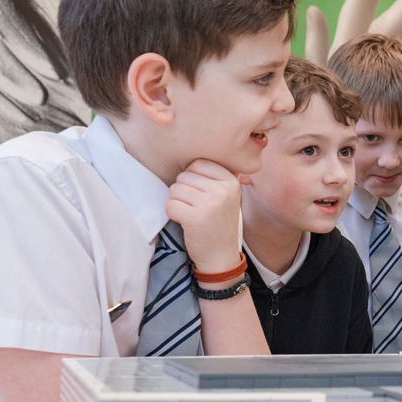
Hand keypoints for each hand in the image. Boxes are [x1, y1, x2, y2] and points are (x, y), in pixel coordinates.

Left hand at [166, 159, 242, 274]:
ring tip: (191, 215)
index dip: (192, 179)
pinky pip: (170, 205)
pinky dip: (172, 214)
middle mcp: (223, 190)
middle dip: (183, 192)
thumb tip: (197, 144)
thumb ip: (215, 174)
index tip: (202, 195)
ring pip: (174, 189)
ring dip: (177, 203)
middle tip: (196, 208)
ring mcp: (210, 204)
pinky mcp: (195, 218)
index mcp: (231, 181)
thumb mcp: (226, 196)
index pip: (198, 163)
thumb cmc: (218, 223)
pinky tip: (186, 223)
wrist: (221, 257)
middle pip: (184, 176)